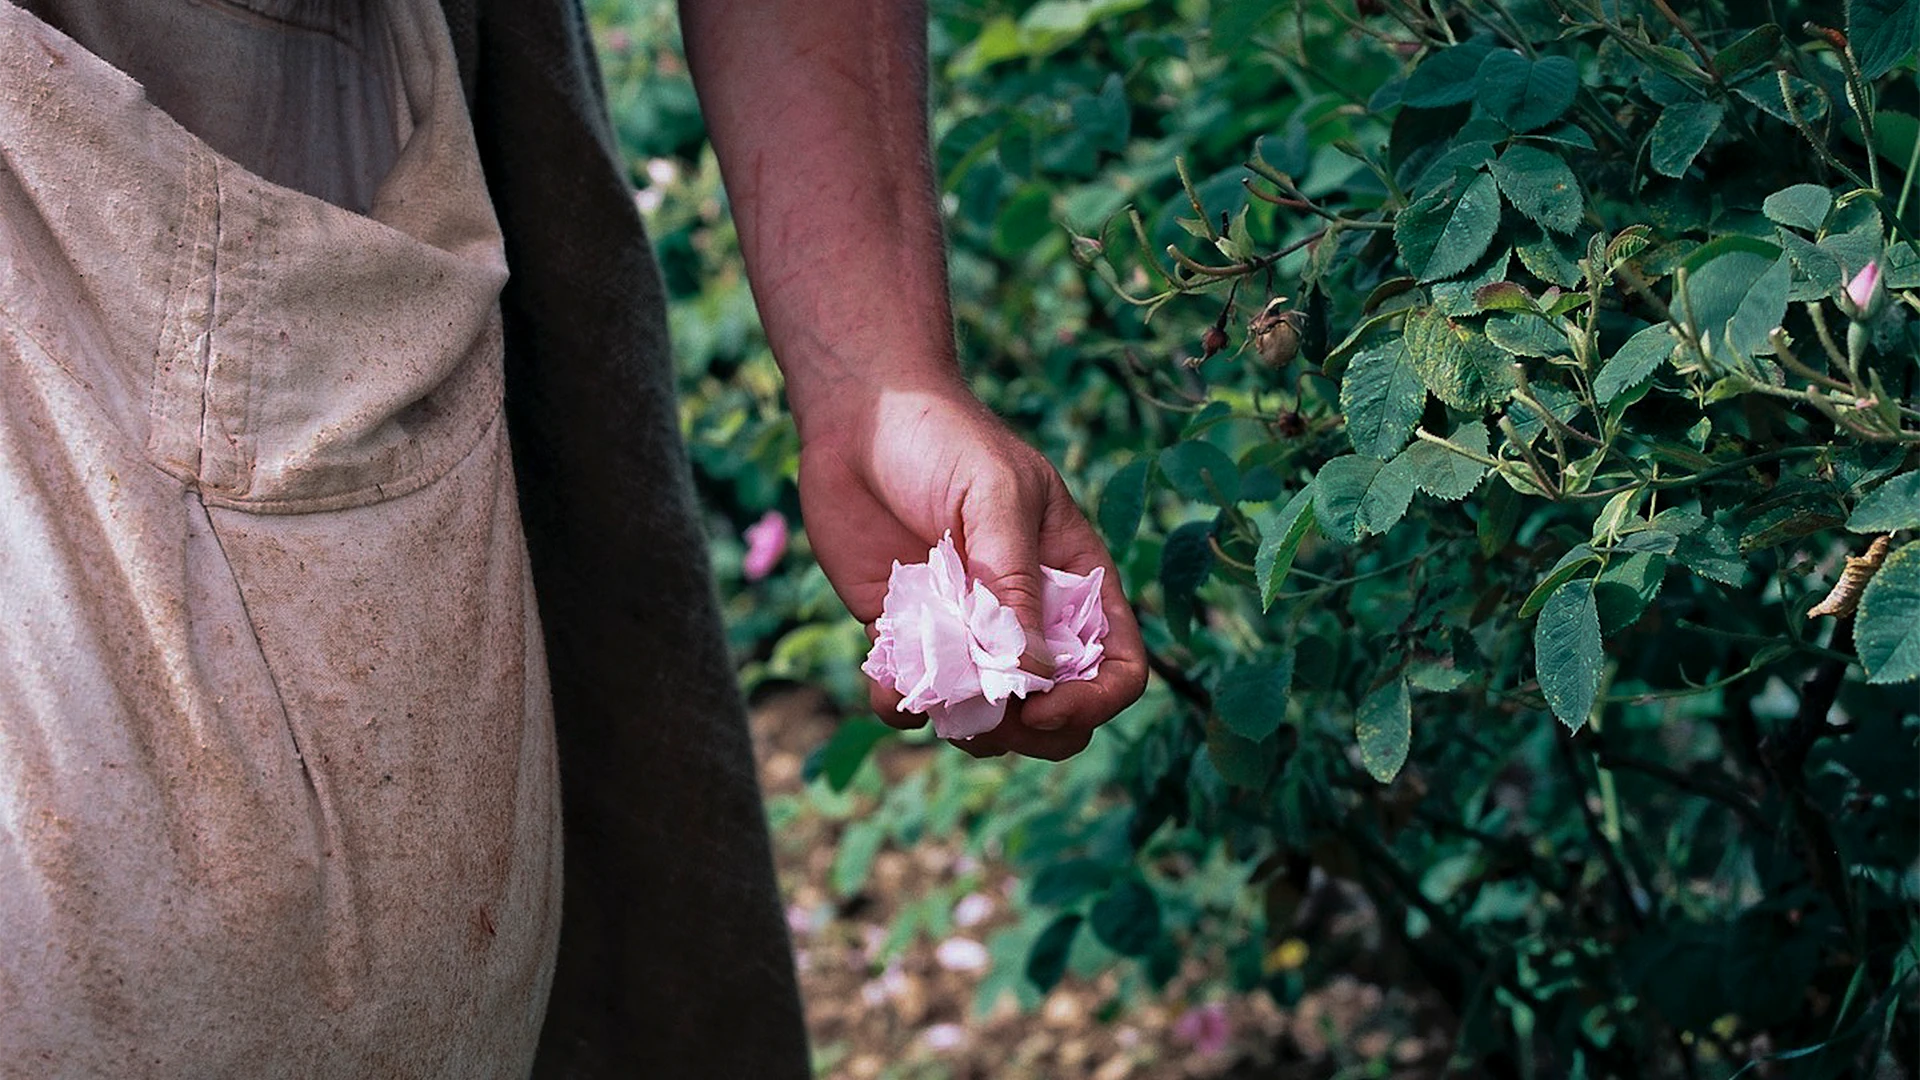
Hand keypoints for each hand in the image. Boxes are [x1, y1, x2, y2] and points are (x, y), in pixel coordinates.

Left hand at [798, 377, 1147, 759]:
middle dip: (1031, 732)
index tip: (1041, 706)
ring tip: (935, 698)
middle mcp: (1026, 616)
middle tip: (988, 717)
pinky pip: (913, 700)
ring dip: (966, 727)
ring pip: (988, 718)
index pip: (1116, 664)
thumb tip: (1033, 671)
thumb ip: (1013, 582)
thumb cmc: (944, 439)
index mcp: (1072, 580)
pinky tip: (886, 681)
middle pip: (1059, 710)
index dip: (1093, 700)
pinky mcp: (905, 635)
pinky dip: (902, 707)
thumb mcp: (996, 497)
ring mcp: (967, 631)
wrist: (858, 417)